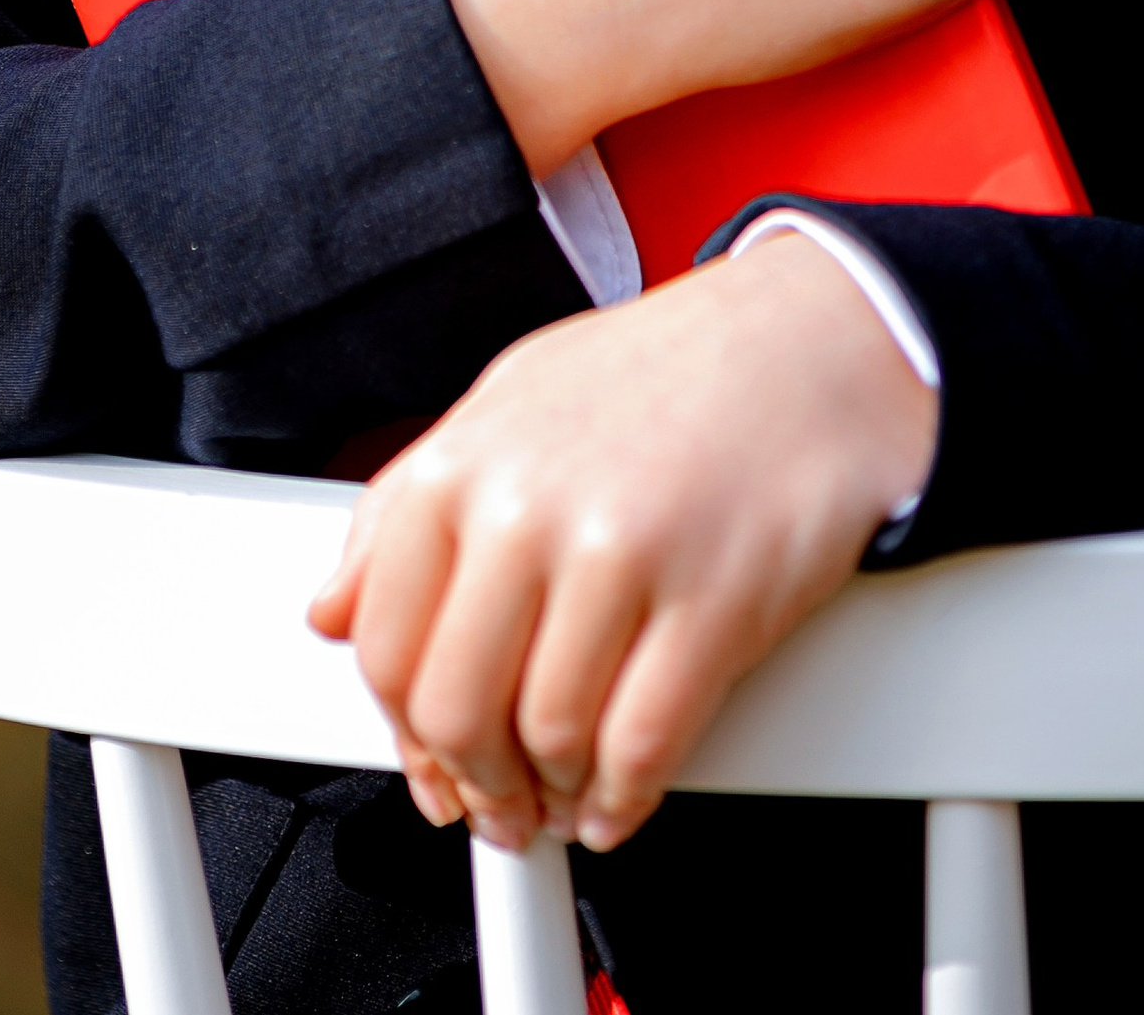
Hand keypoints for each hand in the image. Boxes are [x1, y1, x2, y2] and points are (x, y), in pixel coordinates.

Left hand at [308, 230, 935, 851]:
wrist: (810, 343)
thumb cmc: (665, 376)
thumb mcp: (510, 405)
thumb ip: (406, 510)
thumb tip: (334, 608)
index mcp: (467, 463)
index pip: (386, 646)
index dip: (406, 731)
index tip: (434, 761)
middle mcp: (531, 505)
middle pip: (457, 710)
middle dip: (477, 781)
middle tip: (500, 800)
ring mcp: (624, 552)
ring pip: (548, 738)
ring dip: (553, 795)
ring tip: (566, 790)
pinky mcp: (715, 599)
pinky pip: (644, 745)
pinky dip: (625, 797)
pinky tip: (621, 792)